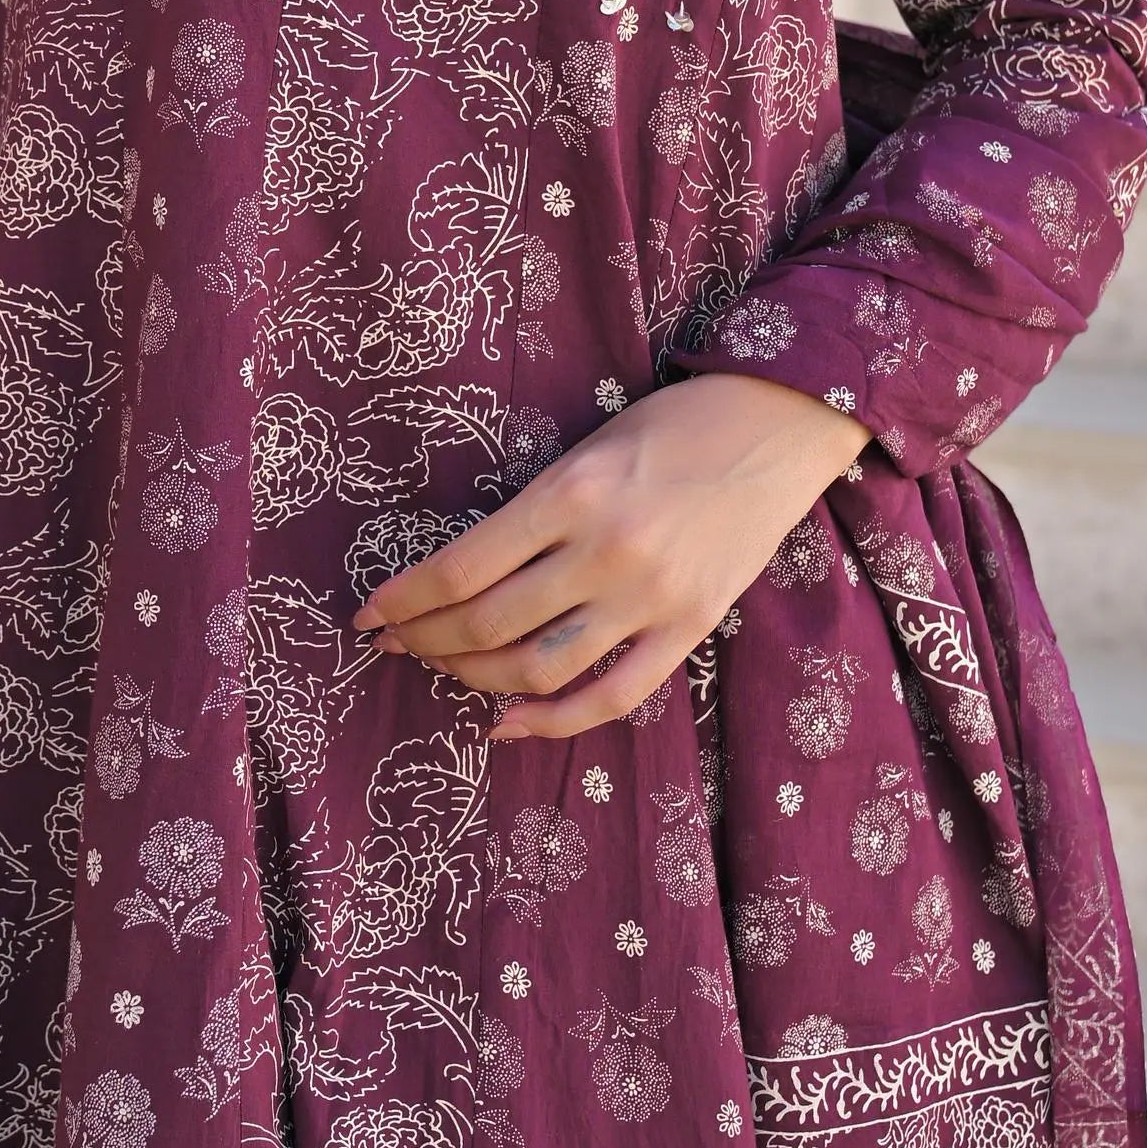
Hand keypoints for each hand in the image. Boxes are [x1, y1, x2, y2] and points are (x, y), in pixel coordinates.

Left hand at [352, 371, 869, 741]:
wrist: (778, 427)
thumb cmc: (671, 425)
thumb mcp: (586, 450)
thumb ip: (534, 514)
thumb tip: (461, 578)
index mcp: (569, 494)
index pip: (459, 569)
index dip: (402, 601)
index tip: (368, 614)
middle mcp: (605, 552)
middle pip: (487, 624)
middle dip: (423, 641)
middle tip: (395, 642)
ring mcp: (650, 598)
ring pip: (537, 667)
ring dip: (474, 678)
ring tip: (444, 669)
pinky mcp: (689, 629)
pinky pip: (610, 696)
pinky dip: (549, 720)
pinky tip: (506, 721)